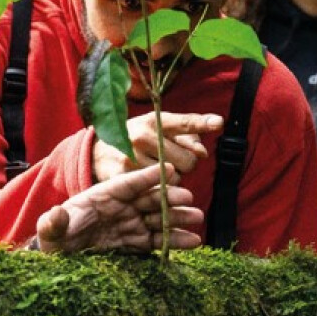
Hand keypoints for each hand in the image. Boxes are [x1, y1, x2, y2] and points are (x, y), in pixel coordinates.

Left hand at [35, 164, 203, 253]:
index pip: (126, 183)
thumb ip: (53, 222)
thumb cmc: (54, 239)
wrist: (60, 258)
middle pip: (147, 199)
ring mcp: (129, 225)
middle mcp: (119, 208)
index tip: (166, 168)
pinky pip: (158, 240)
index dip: (145, 176)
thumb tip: (56, 213)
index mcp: (100, 197)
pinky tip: (193, 241)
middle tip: (188, 197)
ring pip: (157, 218)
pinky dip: (175, 240)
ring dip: (177, 218)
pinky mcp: (135, 243)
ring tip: (196, 218)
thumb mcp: (50, 231)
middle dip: (168, 197)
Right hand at [92, 112, 222, 182]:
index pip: (182, 123)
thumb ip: (185, 135)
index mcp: (152, 122)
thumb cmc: (136, 137)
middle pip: (187, 161)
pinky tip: (149, 184)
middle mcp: (141, 137)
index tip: (218, 122)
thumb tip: (202, 152)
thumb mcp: (157, 128)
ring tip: (157, 172)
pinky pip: (157, 193)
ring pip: (174, 180)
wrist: (98, 151)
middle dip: (186, 165)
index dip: (201, 123)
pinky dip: (158, 191)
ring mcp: (131, 158)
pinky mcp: (123, 178)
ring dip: (172, 180)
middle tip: (173, 162)